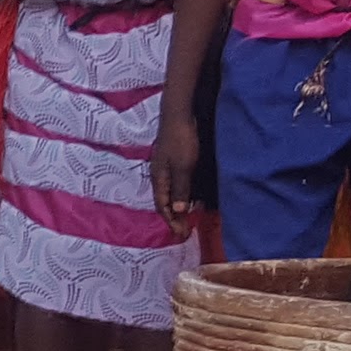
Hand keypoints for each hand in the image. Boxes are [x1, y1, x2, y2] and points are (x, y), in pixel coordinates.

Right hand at [151, 108, 202, 238]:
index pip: (162, 206)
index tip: (181, 235)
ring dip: (178, 207)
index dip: (171, 221)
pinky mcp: (173, 161)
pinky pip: (176, 185)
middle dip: (173, 218)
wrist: (179, 115)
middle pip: (164, 202)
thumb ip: (181, 189)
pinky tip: (191, 197)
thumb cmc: (181, 140)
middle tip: (184, 231)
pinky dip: (182, 195)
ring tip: (188, 218)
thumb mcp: (184, 167)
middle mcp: (159, 175)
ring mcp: (166, 167)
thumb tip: (179, 210)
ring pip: (170, 193)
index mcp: (159, 178)